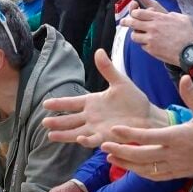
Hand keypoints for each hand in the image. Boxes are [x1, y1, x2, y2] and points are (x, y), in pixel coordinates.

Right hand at [40, 49, 159, 147]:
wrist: (148, 116)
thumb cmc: (134, 99)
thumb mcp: (120, 82)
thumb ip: (107, 69)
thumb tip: (98, 51)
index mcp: (93, 102)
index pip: (71, 103)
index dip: (59, 103)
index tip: (45, 104)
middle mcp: (92, 116)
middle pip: (70, 119)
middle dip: (57, 121)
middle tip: (44, 122)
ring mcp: (97, 128)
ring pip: (76, 132)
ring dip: (64, 135)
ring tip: (51, 136)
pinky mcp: (107, 137)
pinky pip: (94, 139)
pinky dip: (86, 140)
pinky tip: (79, 139)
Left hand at [104, 75, 192, 180]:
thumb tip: (183, 78)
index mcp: (178, 137)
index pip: (148, 137)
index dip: (130, 134)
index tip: (114, 129)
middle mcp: (174, 154)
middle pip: (142, 156)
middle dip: (121, 151)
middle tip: (103, 145)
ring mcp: (175, 166)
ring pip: (145, 169)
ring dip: (126, 164)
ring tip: (110, 156)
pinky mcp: (178, 173)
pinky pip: (155, 176)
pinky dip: (140, 173)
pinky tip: (130, 168)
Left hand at [123, 6, 192, 67]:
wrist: (190, 52)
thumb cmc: (189, 35)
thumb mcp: (183, 18)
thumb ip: (172, 15)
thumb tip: (167, 15)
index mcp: (159, 18)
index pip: (139, 12)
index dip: (134, 12)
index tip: (133, 13)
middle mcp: (152, 27)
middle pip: (132, 22)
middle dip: (126, 21)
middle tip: (123, 22)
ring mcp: (150, 39)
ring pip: (134, 35)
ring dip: (135, 34)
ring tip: (138, 34)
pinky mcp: (151, 50)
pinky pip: (142, 46)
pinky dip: (144, 44)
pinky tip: (149, 44)